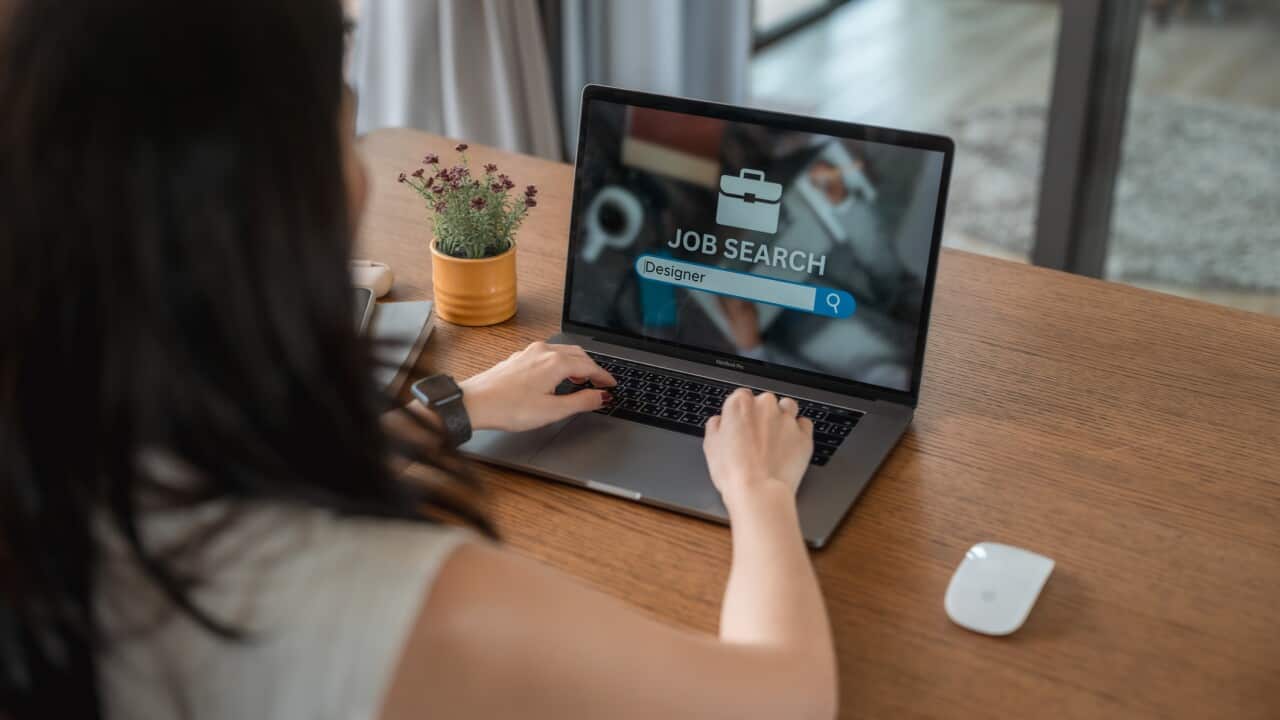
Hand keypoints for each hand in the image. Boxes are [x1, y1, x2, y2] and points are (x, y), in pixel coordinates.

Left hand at [456, 342, 615, 431]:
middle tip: (600, 383)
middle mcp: (544, 352)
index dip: (604, 377)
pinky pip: (548, 354)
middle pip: (578, 354)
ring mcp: (530, 352)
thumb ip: (580, 402)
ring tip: (581, 379)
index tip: (612, 385)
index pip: (590, 366)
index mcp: (556, 363)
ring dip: (576, 364)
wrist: (475, 403)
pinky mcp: (519, 357)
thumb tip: (600, 396)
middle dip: (592, 368)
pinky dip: (560, 363)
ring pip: (562, 352)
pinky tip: (556, 376)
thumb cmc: (509, 408)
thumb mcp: (552, 411)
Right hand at [703, 389, 812, 511]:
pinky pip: (804, 425)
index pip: (741, 397)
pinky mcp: (804, 435)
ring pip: (788, 407)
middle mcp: (765, 406)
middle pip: (765, 401)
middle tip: (756, 438)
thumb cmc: (734, 473)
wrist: (759, 492)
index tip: (740, 425)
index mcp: (740, 404)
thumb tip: (719, 422)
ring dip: (782, 417)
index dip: (740, 413)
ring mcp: (787, 419)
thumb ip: (715, 427)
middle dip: (762, 415)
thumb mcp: (710, 447)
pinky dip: (798, 432)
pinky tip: (790, 445)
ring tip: (775, 438)